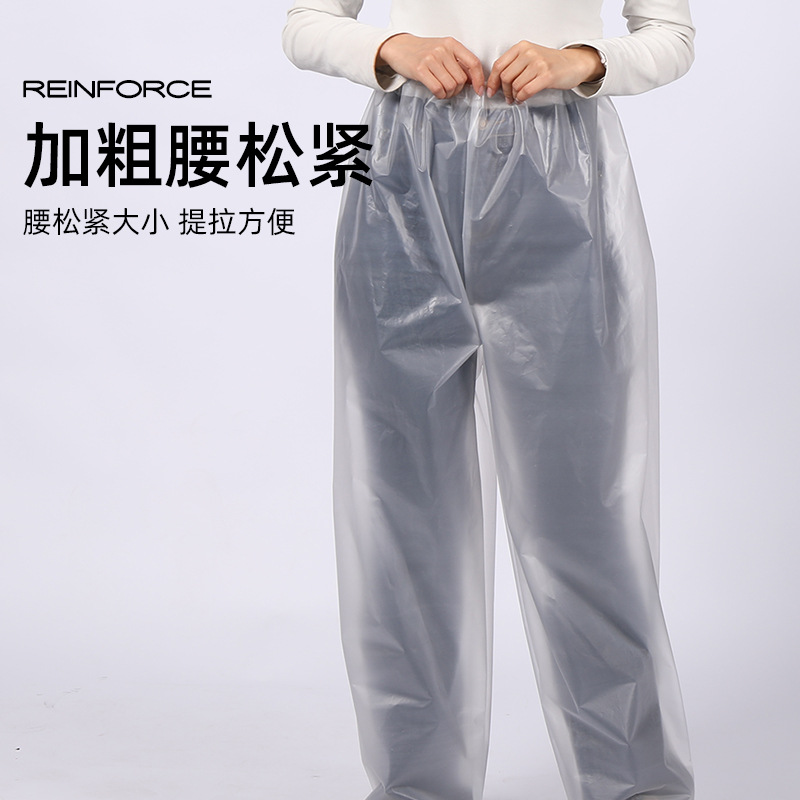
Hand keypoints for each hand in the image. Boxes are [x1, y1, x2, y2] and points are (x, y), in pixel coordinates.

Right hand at [376, 33, 485, 98]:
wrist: (400, 47)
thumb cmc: (423, 51)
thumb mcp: (443, 51)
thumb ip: (458, 62)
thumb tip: (473, 81)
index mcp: (451, 44)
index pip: (473, 62)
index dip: (479, 79)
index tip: (479, 90)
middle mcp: (442, 50)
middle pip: (461, 79)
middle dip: (458, 89)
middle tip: (451, 89)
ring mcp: (431, 59)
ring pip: (451, 86)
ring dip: (449, 93)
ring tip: (443, 90)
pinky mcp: (420, 69)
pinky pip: (438, 89)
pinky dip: (440, 95)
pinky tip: (437, 92)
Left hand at [486, 41, 604, 102]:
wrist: (573, 63)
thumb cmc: (550, 63)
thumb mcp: (529, 57)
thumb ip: (514, 65)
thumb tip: (495, 82)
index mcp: (522, 47)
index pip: (499, 65)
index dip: (492, 81)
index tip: (491, 90)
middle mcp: (529, 53)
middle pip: (505, 77)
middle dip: (504, 91)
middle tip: (507, 97)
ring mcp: (538, 63)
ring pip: (515, 85)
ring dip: (513, 96)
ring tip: (516, 99)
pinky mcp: (546, 75)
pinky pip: (526, 91)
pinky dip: (521, 98)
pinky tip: (522, 100)